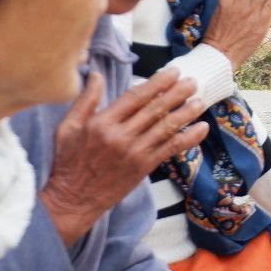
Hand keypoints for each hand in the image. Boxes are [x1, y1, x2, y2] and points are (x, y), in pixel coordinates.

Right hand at [42, 69, 209, 244]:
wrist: (74, 199)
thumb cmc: (69, 161)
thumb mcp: (68, 127)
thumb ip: (85, 100)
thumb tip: (95, 74)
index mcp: (103, 123)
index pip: (136, 96)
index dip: (157, 83)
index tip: (172, 72)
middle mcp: (121, 136)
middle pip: (155, 109)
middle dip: (177, 93)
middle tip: (193, 81)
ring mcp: (135, 153)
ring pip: (167, 127)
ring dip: (186, 113)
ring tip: (201, 101)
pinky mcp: (144, 167)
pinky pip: (171, 149)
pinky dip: (189, 138)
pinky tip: (202, 128)